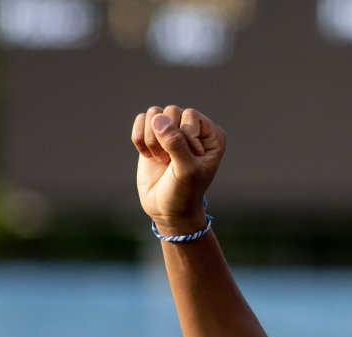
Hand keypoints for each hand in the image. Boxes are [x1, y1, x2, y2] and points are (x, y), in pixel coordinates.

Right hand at [132, 105, 225, 235]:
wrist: (167, 209)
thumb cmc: (184, 192)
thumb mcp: (186, 170)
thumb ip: (176, 143)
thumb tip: (158, 118)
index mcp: (211, 135)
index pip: (190, 116)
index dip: (183, 137)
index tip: (188, 160)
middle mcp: (193, 128)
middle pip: (171, 111)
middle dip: (165, 139)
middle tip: (170, 162)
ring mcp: (173, 130)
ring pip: (154, 113)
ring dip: (152, 139)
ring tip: (160, 159)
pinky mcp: (154, 135)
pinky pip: (141, 119)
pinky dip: (139, 137)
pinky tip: (146, 155)